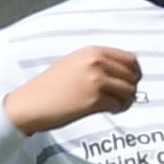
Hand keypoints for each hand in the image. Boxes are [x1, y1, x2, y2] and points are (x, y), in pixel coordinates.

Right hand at [3, 46, 140, 134]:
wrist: (28, 104)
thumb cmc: (48, 87)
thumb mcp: (72, 64)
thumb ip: (96, 63)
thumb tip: (122, 71)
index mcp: (92, 52)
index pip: (130, 59)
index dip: (134, 72)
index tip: (129, 82)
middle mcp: (96, 63)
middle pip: (133, 75)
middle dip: (131, 88)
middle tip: (122, 98)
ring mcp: (96, 81)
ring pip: (129, 91)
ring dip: (126, 101)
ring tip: (115, 105)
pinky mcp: (94, 100)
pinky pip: (118, 105)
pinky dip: (117, 110)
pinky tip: (108, 111)